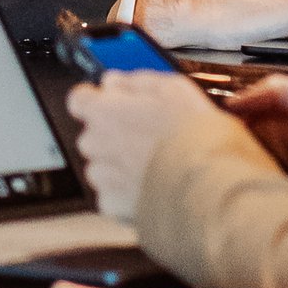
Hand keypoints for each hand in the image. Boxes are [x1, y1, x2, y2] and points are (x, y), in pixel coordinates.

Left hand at [67, 71, 217, 220]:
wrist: (208, 189)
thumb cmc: (195, 139)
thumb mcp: (175, 90)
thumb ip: (138, 82)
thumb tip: (117, 81)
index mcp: (106, 111)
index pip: (79, 99)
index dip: (96, 99)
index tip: (110, 101)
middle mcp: (96, 144)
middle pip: (94, 134)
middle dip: (115, 133)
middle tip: (149, 135)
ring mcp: (102, 177)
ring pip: (102, 165)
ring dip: (121, 163)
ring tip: (157, 164)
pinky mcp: (113, 206)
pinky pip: (112, 194)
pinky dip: (127, 191)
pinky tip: (153, 185)